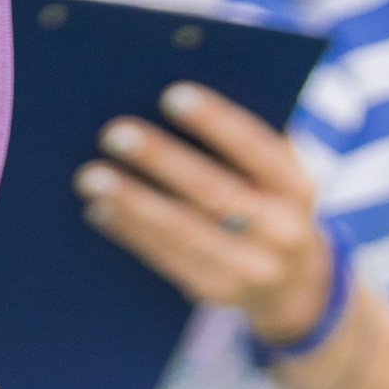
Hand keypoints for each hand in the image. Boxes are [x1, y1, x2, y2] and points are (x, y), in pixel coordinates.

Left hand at [78, 80, 341, 349]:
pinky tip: (101, 210)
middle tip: (114, 134)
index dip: (216, 122)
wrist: (295, 285)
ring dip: (134, 203)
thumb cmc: (268, 201)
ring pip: (185, 233)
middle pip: (216, 193)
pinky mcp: (217, 292)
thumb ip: (241, 142)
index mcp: (296, 188)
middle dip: (162, 161)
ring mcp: (250, 270)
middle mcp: (281, 232)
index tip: (171, 95)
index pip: (257, 149)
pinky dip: (131, 232)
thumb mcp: (274, 173)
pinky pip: (168, 260)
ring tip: (91, 177)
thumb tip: (168, 99)